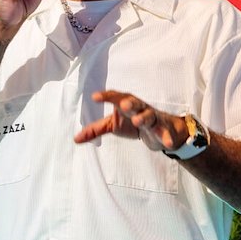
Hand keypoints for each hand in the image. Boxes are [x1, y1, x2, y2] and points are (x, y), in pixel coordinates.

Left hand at [74, 90, 188, 150]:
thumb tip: (75, 139)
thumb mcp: (113, 125)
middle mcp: (139, 108)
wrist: (160, 128)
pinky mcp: (162, 129)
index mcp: (125, 104)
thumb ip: (95, 130)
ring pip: (149, 115)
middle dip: (129, 102)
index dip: (106, 96)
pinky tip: (165, 143)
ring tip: (137, 122)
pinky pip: (163, 132)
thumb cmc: (132, 122)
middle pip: (135, 102)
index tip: (95, 97)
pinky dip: (165, 137)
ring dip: (144, 117)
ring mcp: (152, 117)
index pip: (115, 97)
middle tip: (123, 104)